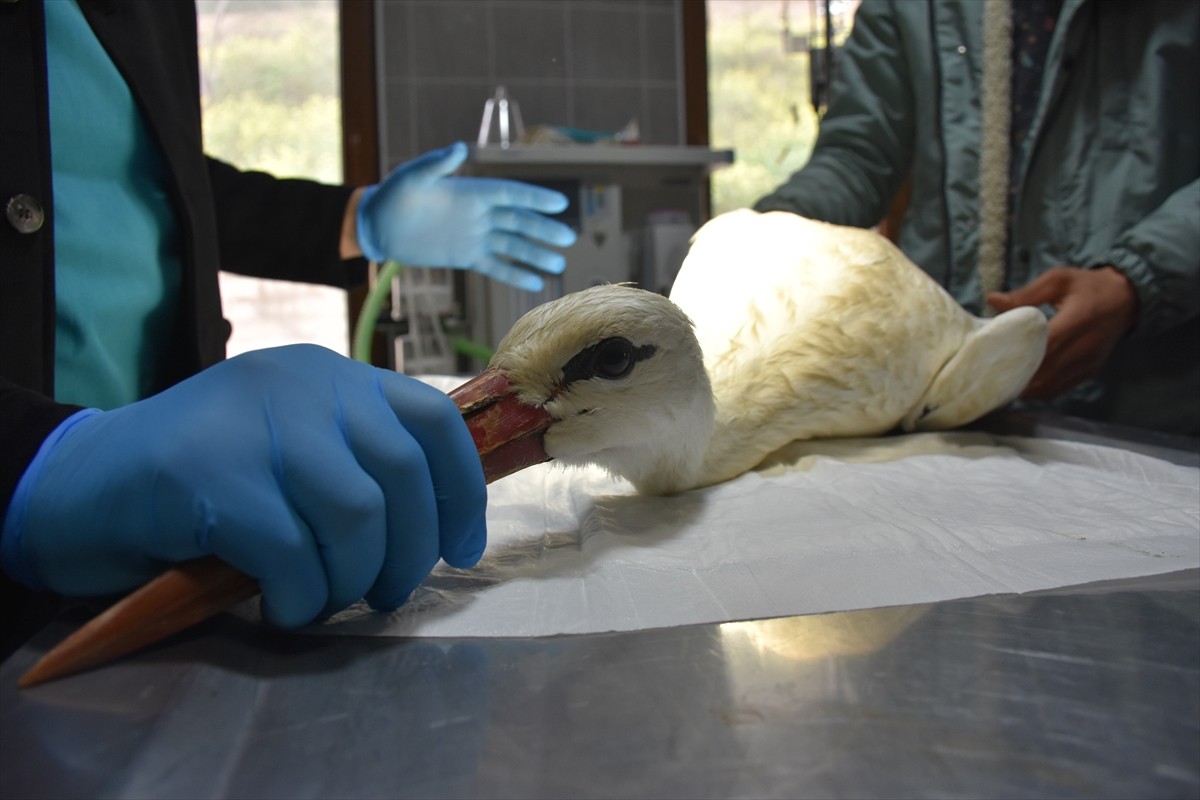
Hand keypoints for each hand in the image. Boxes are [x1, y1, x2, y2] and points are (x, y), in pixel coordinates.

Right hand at [0, 345, 486, 627]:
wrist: (83, 484)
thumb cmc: (202, 478)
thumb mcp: (292, 447)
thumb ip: (354, 462)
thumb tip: (435, 526)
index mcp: (332, 377)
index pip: (435, 419)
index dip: (461, 492)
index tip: (460, 550)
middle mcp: (302, 385)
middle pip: (403, 476)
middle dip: (408, 552)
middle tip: (384, 592)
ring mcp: (255, 424)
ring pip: (357, 516)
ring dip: (353, 579)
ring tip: (324, 599)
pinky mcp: (211, 475)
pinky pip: (294, 554)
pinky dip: (301, 597)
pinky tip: (281, 605)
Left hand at [355, 142, 576, 290]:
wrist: (380, 225)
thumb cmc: (394, 195)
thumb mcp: (413, 177)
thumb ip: (436, 164)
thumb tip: (458, 149)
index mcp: (472, 192)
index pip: (511, 194)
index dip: (535, 198)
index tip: (559, 203)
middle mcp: (480, 214)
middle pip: (519, 222)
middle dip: (543, 230)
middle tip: (568, 238)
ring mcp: (475, 236)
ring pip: (512, 247)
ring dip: (535, 255)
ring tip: (559, 265)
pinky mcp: (466, 256)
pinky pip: (495, 267)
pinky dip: (514, 274)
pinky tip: (535, 283)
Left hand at [987, 266, 1137, 399]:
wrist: (1126, 299)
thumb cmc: (1088, 286)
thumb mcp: (1059, 280)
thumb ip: (1026, 293)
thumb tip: (992, 300)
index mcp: (1077, 320)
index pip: (1044, 346)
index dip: (1018, 356)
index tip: (992, 358)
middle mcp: (1085, 346)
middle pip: (1044, 372)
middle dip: (1015, 377)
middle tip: (989, 375)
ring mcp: (1088, 363)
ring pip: (1049, 386)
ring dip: (1025, 388)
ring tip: (1001, 381)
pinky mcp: (1089, 372)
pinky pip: (1059, 389)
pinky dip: (1039, 390)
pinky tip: (1022, 383)